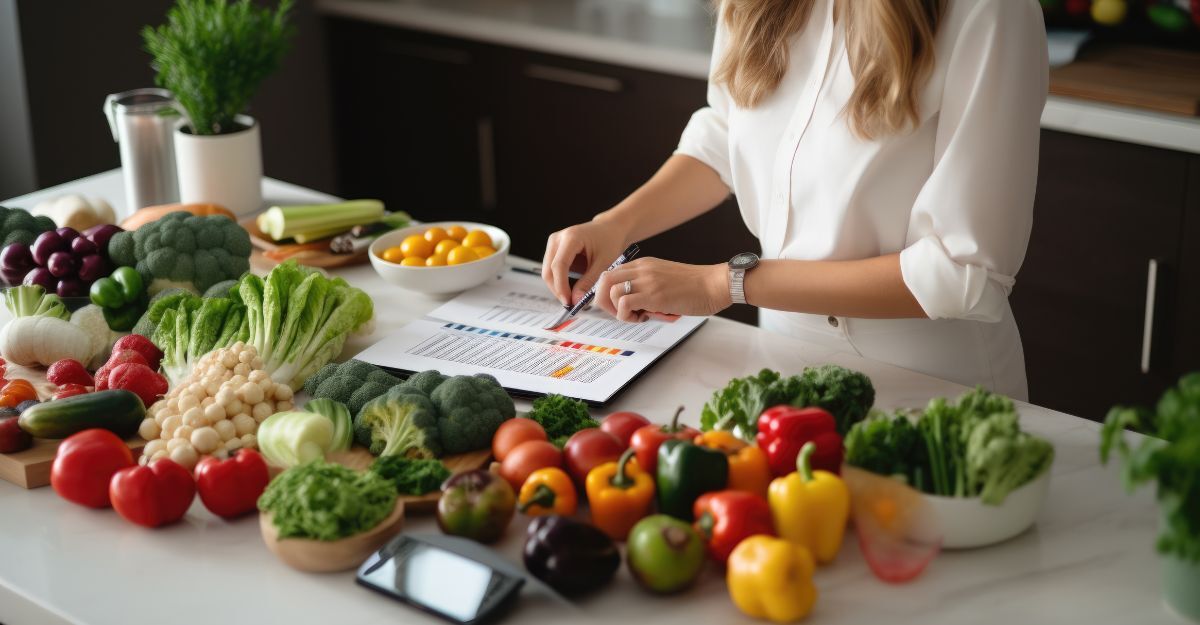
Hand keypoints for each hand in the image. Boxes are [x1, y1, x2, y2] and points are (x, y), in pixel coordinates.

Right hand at [542, 218, 630, 305]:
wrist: (609, 229)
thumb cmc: (609, 242)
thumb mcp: (603, 263)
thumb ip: (588, 282)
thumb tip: (575, 300)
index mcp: (571, 237)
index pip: (559, 265)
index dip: (561, 286)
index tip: (568, 301)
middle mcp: (557, 239)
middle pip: (549, 270)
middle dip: (558, 290)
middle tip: (570, 304)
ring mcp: (553, 243)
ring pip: (547, 272)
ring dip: (557, 287)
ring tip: (572, 298)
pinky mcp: (553, 250)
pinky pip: (551, 270)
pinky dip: (559, 282)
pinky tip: (570, 289)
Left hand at [594, 258, 730, 321]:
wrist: (715, 284)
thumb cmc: (696, 287)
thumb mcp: (664, 280)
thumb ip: (647, 287)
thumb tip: (634, 306)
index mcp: (644, 265)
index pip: (611, 275)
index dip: (609, 294)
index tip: (618, 306)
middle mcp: (641, 269)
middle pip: (604, 281)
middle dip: (605, 301)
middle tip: (621, 313)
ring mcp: (646, 280)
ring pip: (611, 292)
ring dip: (619, 310)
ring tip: (638, 316)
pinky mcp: (653, 294)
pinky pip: (624, 304)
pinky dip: (627, 316)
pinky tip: (645, 317)